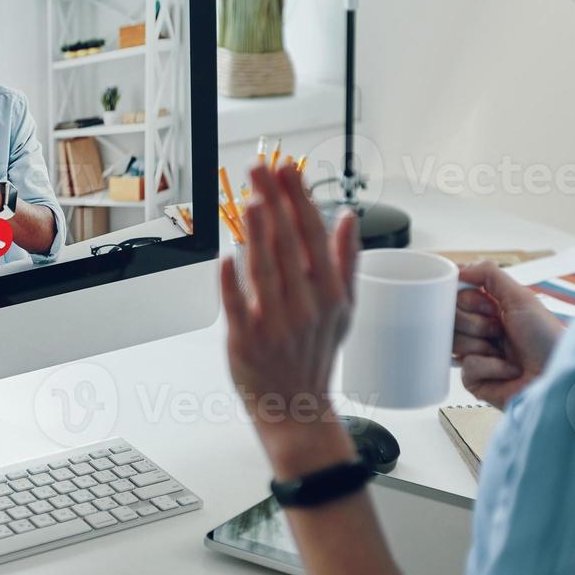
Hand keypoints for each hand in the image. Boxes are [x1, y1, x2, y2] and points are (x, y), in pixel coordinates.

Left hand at [221, 163, 361, 474]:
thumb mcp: (343, 307)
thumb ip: (345, 260)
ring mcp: (275, 323)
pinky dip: (232, 284)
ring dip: (259, 233)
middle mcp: (305, 305)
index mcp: (328, 292)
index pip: (313, 234)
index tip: (288, 168)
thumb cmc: (315, 354)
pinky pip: (238, 308)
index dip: (299, 197)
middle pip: (287, 243)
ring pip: (265, 270)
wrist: (295, 407)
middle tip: (261, 167)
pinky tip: (226, 257)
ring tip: (252, 199)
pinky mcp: (246, 341)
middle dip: (275, 201)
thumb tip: (348, 217)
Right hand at [453, 260, 565, 408]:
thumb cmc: (547, 339)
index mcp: (490, 310)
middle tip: (499, 329)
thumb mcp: (521, 297)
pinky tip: (508, 370)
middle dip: (477, 323)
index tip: (488, 305)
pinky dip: (490, 366)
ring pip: (454, 341)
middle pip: (451, 318)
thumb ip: (489, 274)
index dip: (468, 300)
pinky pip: (467, 366)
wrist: (557, 376)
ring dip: (483, 345)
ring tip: (506, 352)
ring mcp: (476, 354)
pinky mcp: (475, 380)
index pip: (457, 297)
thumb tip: (459, 268)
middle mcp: (481, 331)